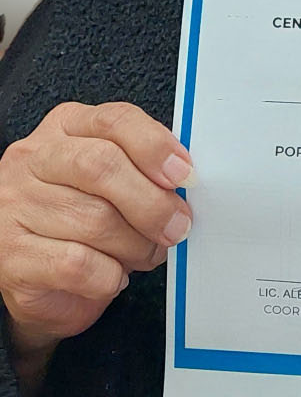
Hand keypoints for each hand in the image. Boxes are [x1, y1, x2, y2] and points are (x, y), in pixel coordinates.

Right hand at [0, 102, 192, 393]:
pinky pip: (76, 264)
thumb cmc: (81, 218)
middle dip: (151, 201)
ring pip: (94, 219)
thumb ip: (142, 169)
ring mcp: (15, 207)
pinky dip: (108, 275)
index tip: (186, 174)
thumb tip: (186, 183)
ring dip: (135, 244)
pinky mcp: (11, 256)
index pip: (114, 120)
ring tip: (146, 254)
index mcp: (65, 128)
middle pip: (102, 166)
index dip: (155, 146)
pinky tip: (113, 276)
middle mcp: (33, 160)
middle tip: (177, 226)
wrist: (31, 275)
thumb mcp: (111, 180)